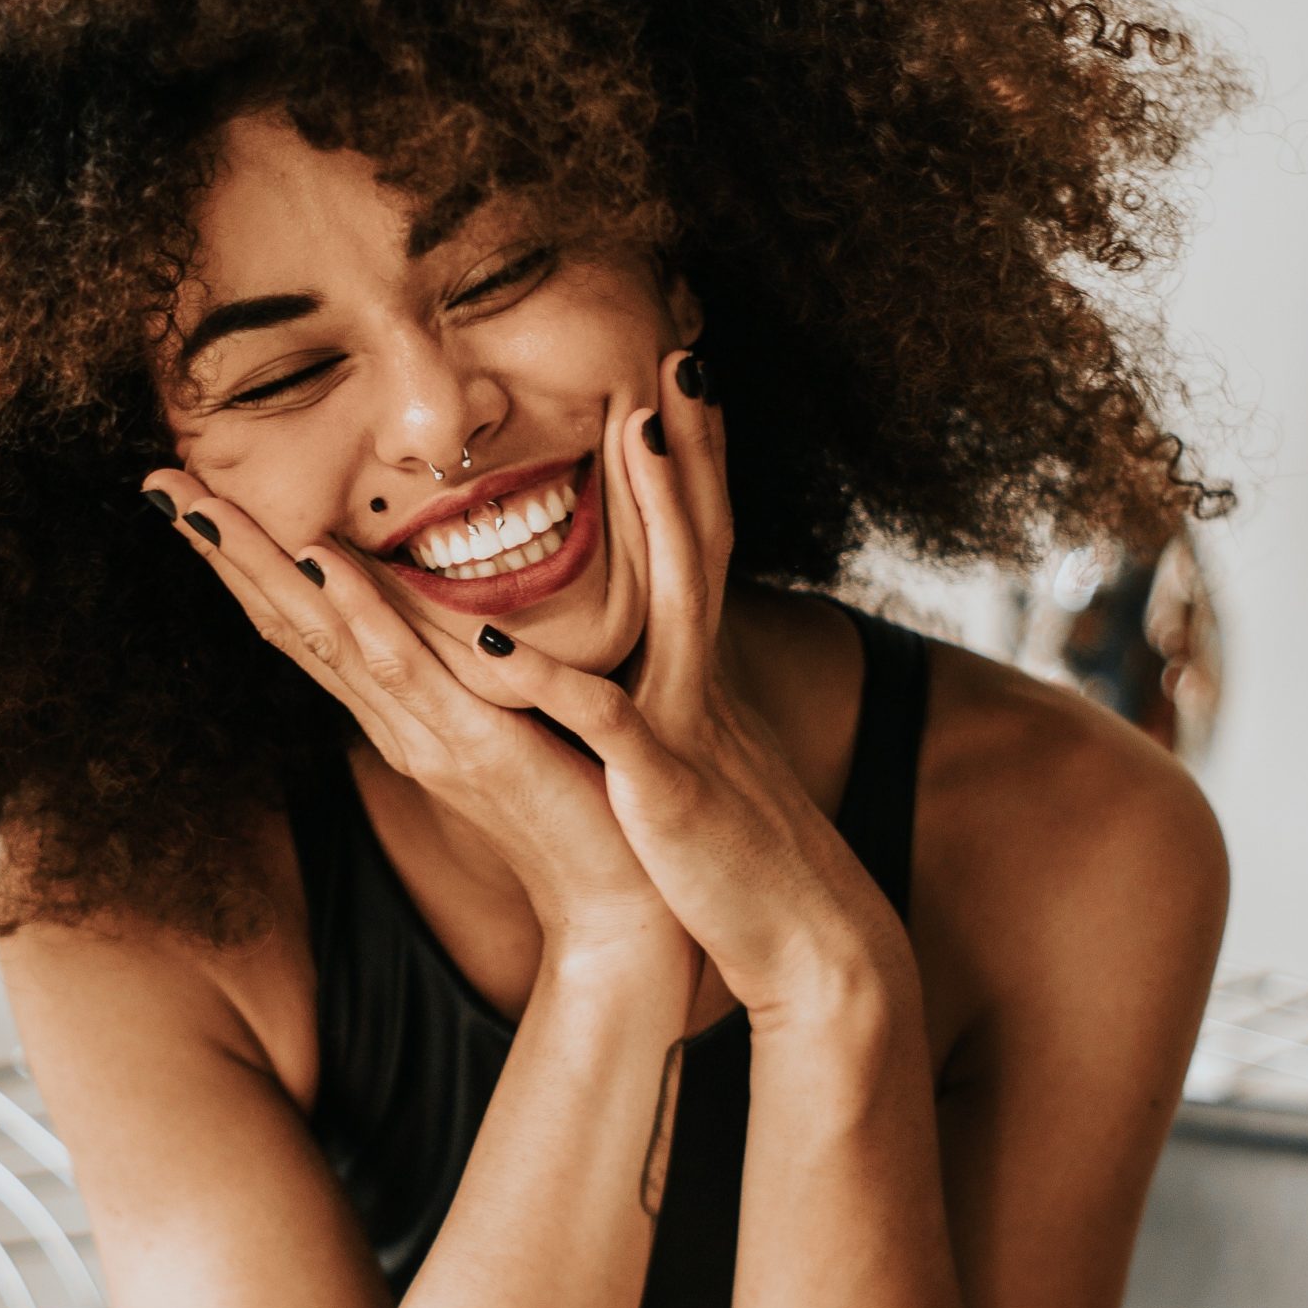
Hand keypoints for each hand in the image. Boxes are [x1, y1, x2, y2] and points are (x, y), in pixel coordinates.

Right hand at [139, 463, 702, 1014]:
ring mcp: (426, 734)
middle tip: (157, 483)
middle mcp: (393, 720)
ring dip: (261, 568)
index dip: (244, 560)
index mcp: (398, 709)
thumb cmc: (575, 803)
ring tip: (203, 507)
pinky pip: (410, 672)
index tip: (192, 494)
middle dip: (223, 552)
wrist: (620, 901)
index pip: (304, 622)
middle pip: (289, 622)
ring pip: (326, 636)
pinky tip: (325, 566)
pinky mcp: (478, 747)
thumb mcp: (506, 717)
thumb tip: (438, 606)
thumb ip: (466, 667)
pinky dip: (363, 616)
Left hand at [453, 350, 918, 1031]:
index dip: (694, 468)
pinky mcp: (664, 784)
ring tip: (636, 432)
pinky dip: (551, 678)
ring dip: (660, 512)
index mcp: (699, 676)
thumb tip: (645, 673)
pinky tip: (497, 635)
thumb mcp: (702, 765)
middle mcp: (702, 681)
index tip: (680, 386)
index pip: (701, 549)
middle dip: (692, 449)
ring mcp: (689, 724)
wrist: (809, 950)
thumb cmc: (738, 865)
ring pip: (676, 597)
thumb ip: (673, 708)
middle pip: (704, 540)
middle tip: (682, 357)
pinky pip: (604, 717)